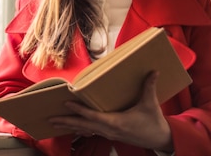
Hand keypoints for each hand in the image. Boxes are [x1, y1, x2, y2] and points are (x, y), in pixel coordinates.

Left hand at [49, 71, 173, 151]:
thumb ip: (149, 87)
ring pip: (85, 130)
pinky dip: (80, 129)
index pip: (93, 116)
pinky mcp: (110, 134)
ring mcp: (109, 133)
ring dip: (70, 126)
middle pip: (83, 125)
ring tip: (54, 123)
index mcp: (116, 122)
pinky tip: (72, 127)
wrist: (160, 139)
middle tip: (50, 118)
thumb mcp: (150, 104)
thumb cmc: (153, 123)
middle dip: (66, 121)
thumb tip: (153, 71)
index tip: (66, 104)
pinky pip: (91, 132)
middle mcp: (109, 129)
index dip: (79, 110)